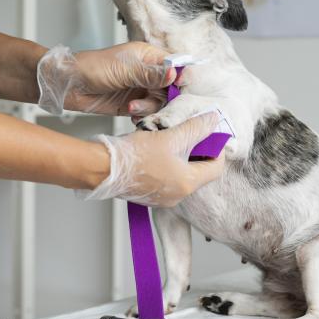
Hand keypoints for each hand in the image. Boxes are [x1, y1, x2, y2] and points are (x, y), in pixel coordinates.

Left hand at [36, 42, 175, 115]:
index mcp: (148, 56)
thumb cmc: (91, 68)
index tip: (182, 90)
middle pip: (171, 88)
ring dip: (149, 108)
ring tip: (132, 108)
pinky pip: (147, 113)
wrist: (67, 85)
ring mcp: (140, 89)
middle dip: (165, 99)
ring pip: (160, 103)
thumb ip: (150, 74)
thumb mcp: (124, 70)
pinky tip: (132, 115)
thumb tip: (174, 73)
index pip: (176, 65)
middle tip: (155, 106)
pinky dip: (142, 116)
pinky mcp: (132, 104)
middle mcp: (147, 73)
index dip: (182, 78)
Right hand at [80, 112, 224, 206]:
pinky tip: (158, 150)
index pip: (216, 167)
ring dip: (182, 156)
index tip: (209, 134)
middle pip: (200, 171)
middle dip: (198, 151)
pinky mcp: (150, 195)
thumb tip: (213, 120)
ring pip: (183, 174)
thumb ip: (195, 128)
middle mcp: (178, 196)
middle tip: (190, 133)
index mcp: (187, 183)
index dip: (217, 148)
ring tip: (171, 139)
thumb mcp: (170, 136)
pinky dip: (169, 165)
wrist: (102, 168)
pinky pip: (168, 180)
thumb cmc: (134, 154)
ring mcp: (163, 198)